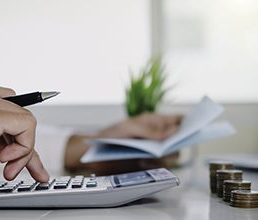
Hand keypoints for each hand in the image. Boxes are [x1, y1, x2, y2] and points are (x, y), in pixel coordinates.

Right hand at [0, 76, 48, 181]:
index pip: (5, 100)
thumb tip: (9, 139)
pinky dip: (25, 147)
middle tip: (15, 164)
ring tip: (10, 167)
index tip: (14, 146)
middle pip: (16, 112)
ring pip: (24, 118)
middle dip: (23, 142)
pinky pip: (26, 125)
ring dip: (25, 148)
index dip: (14, 126)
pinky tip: (7, 161)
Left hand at [64, 113, 181, 173]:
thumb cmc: (111, 134)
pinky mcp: (147, 161)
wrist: (96, 153)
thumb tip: (174, 130)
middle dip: (176, 144)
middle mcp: (155, 135)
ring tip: (150, 157)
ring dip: (165, 156)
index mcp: (153, 122)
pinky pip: (160, 165)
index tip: (193, 127)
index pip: (175, 120)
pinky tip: (142, 162)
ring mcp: (152, 149)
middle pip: (177, 140)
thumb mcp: (130, 128)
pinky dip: (154, 164)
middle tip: (168, 148)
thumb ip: (152, 130)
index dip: (186, 123)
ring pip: (171, 154)